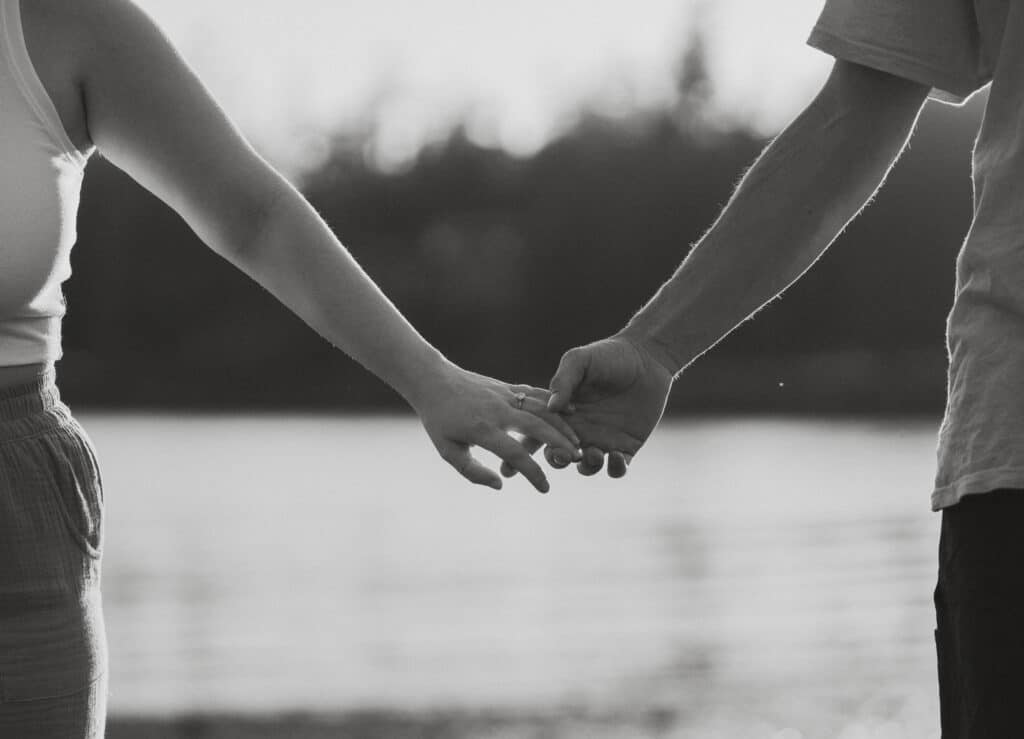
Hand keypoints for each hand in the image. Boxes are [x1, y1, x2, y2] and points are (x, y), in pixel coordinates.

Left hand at [410, 364, 581, 492]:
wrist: (433, 380)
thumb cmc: (438, 420)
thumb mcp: (448, 451)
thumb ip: (472, 472)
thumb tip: (500, 484)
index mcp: (482, 430)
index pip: (515, 454)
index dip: (533, 474)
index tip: (545, 489)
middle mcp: (497, 411)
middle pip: (537, 427)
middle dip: (559, 444)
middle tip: (576, 459)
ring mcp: (504, 395)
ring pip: (541, 408)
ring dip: (562, 425)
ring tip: (577, 441)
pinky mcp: (507, 386)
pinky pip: (536, 394)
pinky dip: (554, 404)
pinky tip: (570, 412)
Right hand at [502, 334, 672, 478]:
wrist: (646, 358)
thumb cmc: (609, 355)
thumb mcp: (580, 360)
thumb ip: (563, 380)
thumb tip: (550, 406)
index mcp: (562, 412)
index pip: (539, 433)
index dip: (527, 448)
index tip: (520, 459)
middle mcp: (579, 430)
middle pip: (559, 456)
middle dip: (557, 461)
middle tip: (563, 456)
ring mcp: (602, 440)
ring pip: (587, 467)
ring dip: (586, 466)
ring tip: (593, 454)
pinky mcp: (626, 446)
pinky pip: (617, 468)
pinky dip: (614, 468)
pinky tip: (615, 456)